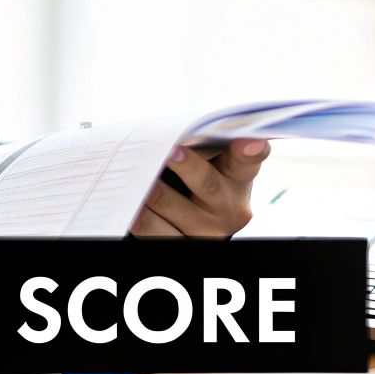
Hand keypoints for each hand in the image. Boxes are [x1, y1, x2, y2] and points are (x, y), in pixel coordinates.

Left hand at [128, 138, 269, 237]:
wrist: (193, 221)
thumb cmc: (198, 178)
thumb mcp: (210, 164)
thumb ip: (202, 146)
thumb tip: (173, 128)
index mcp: (238, 179)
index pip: (247, 162)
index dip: (250, 151)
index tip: (250, 140)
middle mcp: (227, 208)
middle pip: (206, 184)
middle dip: (187, 166)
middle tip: (172, 151)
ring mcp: (204, 231)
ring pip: (170, 205)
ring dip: (150, 187)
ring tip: (134, 170)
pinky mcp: (181, 245)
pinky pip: (152, 229)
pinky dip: (136, 212)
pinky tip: (124, 197)